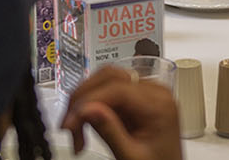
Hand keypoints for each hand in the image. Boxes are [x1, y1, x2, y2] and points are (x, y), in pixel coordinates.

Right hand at [61, 67, 182, 159]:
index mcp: (159, 104)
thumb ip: (109, 131)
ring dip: (84, 101)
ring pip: (104, 80)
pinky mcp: (134, 98)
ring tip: (76, 130)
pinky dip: (91, 106)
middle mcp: (155, 92)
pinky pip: (106, 91)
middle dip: (82, 99)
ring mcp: (145, 92)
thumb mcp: (131, 156)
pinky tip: (84, 125)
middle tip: (68, 126)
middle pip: (109, 76)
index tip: (70, 123)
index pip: (117, 88)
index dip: (88, 102)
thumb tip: (87, 108)